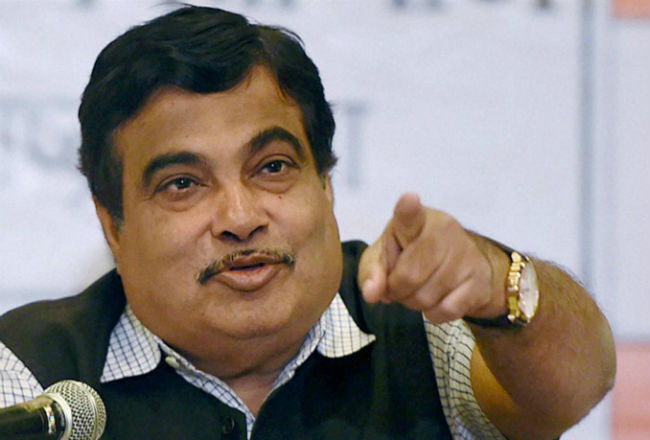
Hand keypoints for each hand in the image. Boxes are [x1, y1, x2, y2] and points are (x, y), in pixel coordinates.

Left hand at [358, 193, 506, 322]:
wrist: (463, 266)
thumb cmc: (412, 256)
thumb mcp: (384, 259)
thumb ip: (371, 273)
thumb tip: (372, 293)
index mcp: (415, 220)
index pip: (410, 215)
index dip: (408, 209)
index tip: (409, 199)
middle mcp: (443, 230)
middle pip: (409, 276)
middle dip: (397, 290)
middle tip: (400, 286)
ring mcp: (464, 254)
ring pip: (426, 297)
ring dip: (415, 303)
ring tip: (419, 290)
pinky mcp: (479, 280)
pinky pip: (446, 310)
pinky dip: (435, 314)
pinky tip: (437, 301)